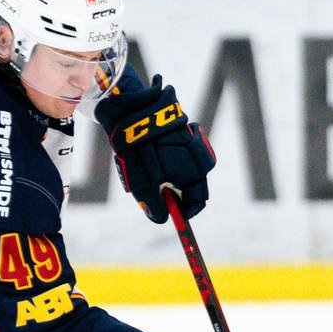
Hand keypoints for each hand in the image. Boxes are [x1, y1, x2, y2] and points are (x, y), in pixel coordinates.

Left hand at [94, 73, 215, 222]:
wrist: (133, 111)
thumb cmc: (140, 150)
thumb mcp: (143, 184)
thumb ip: (154, 205)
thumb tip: (161, 219)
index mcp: (195, 171)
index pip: (198, 200)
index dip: (185, 212)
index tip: (172, 216)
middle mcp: (199, 158)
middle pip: (192, 185)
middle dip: (176, 193)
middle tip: (155, 193)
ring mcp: (193, 142)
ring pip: (185, 170)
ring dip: (171, 176)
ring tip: (150, 169)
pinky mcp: (183, 131)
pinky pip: (180, 154)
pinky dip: (169, 159)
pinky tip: (153, 152)